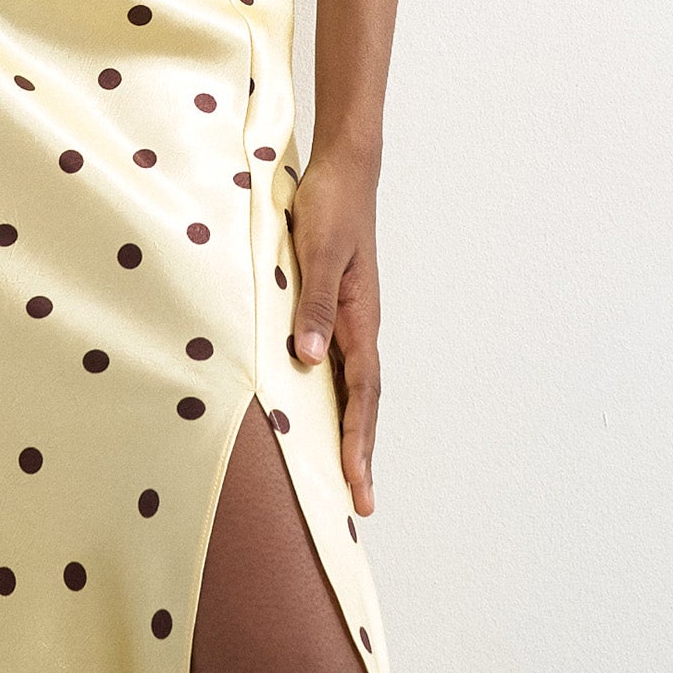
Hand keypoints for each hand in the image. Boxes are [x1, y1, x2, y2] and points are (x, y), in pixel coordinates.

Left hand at [288, 145, 385, 515]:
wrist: (344, 170)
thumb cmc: (332, 207)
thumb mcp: (319, 252)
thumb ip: (314, 304)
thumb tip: (308, 359)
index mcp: (360, 317)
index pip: (362, 392)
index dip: (358, 438)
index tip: (356, 481)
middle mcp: (358, 325)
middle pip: (364, 401)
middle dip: (362, 451)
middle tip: (363, 502)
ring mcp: (348, 318)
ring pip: (351, 385)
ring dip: (350, 429)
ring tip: (347, 473)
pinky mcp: (333, 306)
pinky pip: (335, 362)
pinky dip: (332, 396)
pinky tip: (316, 411)